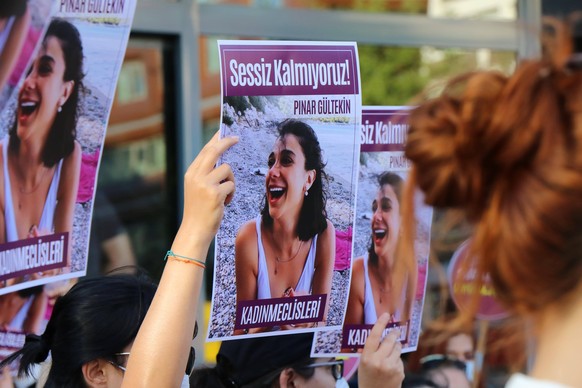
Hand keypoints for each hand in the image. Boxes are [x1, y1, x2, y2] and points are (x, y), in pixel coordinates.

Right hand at [174, 132, 237, 254]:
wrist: (194, 230)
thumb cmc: (199, 211)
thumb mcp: (197, 188)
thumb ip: (206, 174)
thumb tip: (221, 158)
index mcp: (190, 173)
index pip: (204, 151)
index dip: (215, 140)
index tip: (223, 131)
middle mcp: (196, 176)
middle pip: (214, 151)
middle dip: (226, 142)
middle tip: (236, 138)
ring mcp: (205, 184)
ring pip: (227, 169)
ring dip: (231, 181)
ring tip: (225, 195)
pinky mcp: (215, 193)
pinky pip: (231, 185)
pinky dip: (231, 194)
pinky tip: (224, 203)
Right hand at [358, 313, 403, 387]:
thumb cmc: (367, 377)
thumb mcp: (363, 363)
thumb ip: (371, 350)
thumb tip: (383, 334)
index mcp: (366, 357)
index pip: (373, 336)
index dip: (380, 324)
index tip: (386, 315)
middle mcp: (379, 361)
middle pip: (389, 340)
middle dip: (394, 334)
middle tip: (396, 330)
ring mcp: (390, 367)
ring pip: (397, 348)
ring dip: (395, 348)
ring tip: (390, 354)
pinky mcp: (399, 372)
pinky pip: (400, 359)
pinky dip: (397, 360)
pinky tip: (392, 368)